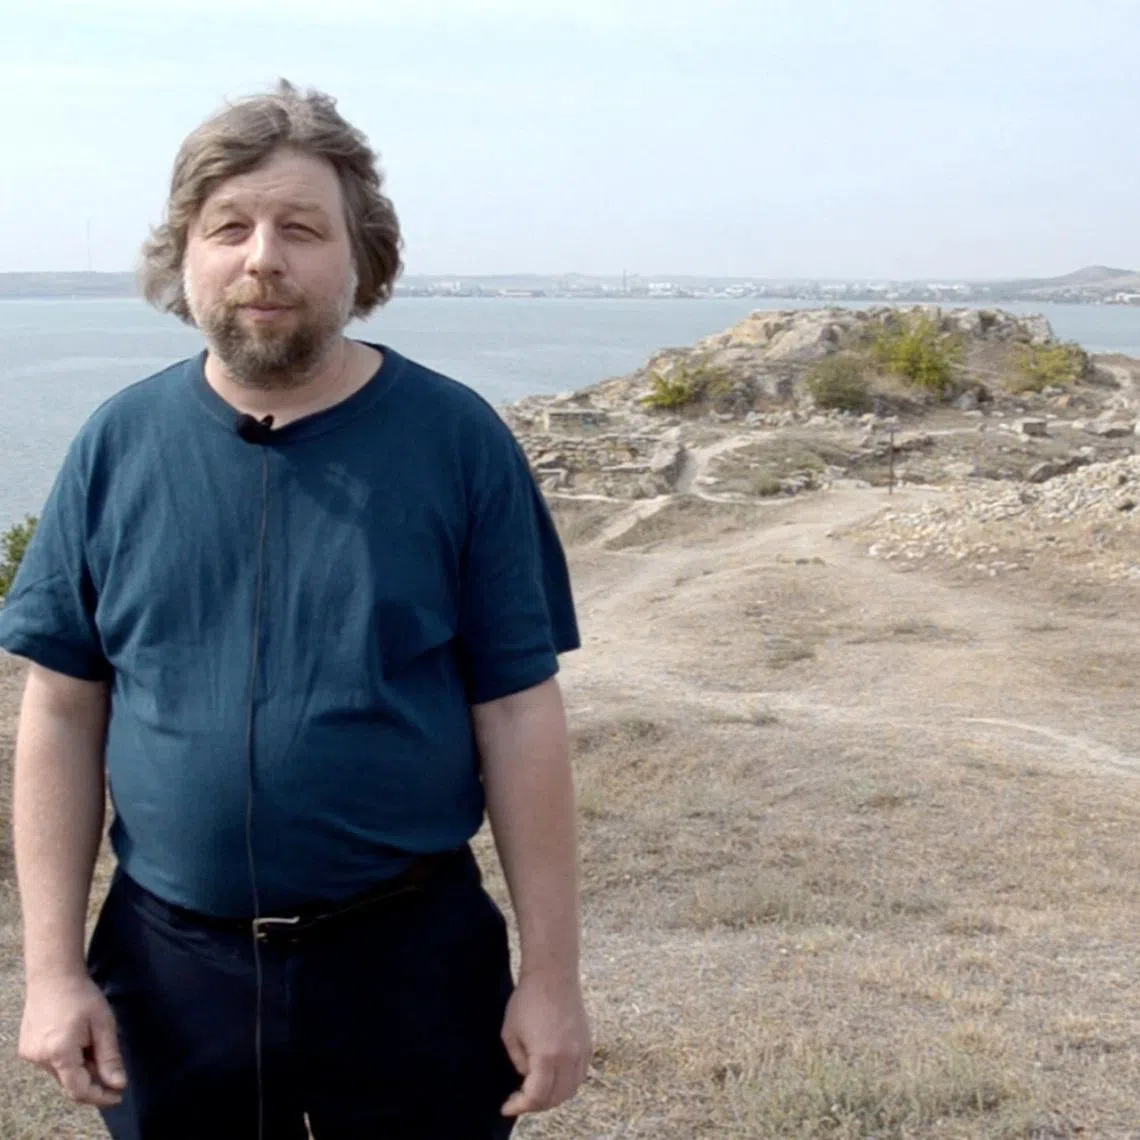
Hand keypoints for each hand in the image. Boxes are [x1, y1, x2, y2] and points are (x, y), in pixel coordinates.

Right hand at [19, 973, 126, 1107]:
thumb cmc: (82, 996)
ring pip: (61, 1073)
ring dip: (80, 1067)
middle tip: (110, 1061)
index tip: (118, 1096)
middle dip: (93, 1078)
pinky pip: (51, 1063)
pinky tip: (77, 1038)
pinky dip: (67, 1059)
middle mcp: (40, 1059)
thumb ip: (109, 1057)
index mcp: (59, 1053)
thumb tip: (118, 1084)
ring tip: (92, 1040)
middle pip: (70, 1082)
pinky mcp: (27, 1049)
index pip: (79, 1090)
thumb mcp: (103, 1024)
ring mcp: (30, 1055)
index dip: (100, 1097)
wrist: (53, 975)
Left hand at [500, 970, 590, 1116]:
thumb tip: (527, 1075)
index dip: (520, 1106)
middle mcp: (569, 1058)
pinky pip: (580, 1076)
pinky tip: (554, 1079)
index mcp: (547, 1056)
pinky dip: (567, 1085)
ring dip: (553, 1097)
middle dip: (535, 1105)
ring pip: (571, 1090)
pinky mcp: (588, 1044)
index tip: (507, 1107)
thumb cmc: (527, 1000)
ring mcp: (581, 1051)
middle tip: (519, 1100)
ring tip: (536, 1092)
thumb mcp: (510, 1033)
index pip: (536, 1097)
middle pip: (555, 1098)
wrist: (553, 974)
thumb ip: (518, 1062)